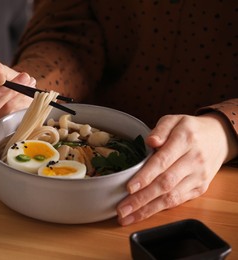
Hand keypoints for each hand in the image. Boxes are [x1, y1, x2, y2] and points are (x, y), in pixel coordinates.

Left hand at [116, 113, 237, 224]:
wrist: (219, 138)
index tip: (129, 188)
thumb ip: (160, 129)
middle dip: (141, 199)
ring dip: (148, 210)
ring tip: (127, 217)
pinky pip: (178, 201)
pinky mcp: (200, 188)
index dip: (145, 176)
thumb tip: (151, 141)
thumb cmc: (189, 129)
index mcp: (185, 140)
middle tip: (122, 209)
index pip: (162, 161)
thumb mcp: (174, 120)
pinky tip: (143, 214)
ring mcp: (198, 176)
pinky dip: (159, 210)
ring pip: (172, 197)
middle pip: (165, 183)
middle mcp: (193, 160)